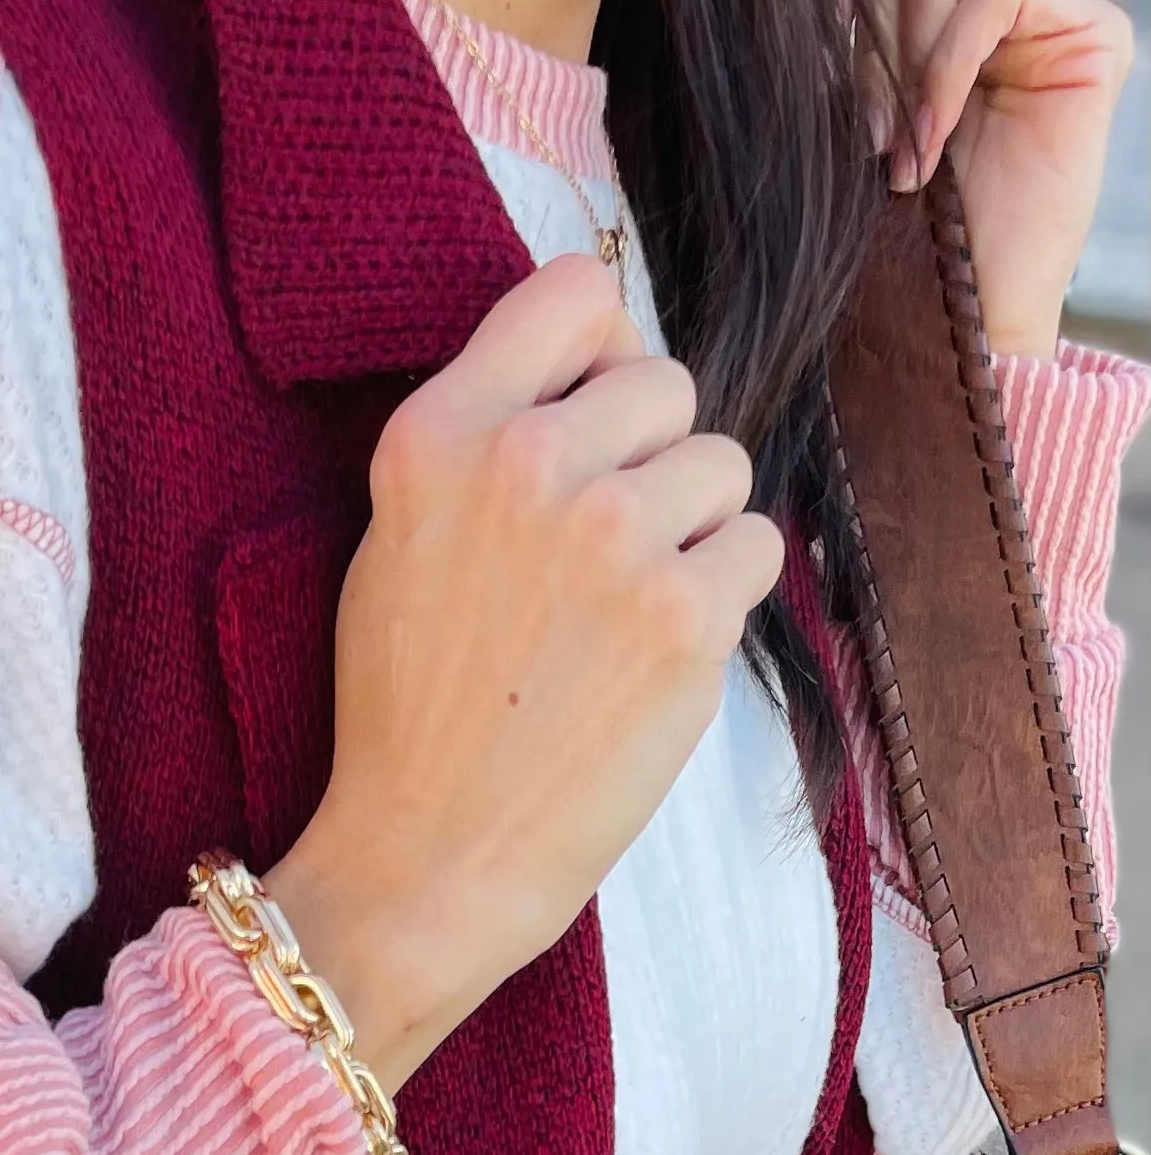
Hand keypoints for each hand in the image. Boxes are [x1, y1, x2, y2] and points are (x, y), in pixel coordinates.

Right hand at [265, 256, 783, 1094]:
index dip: (598, 359)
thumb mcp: (397, 541)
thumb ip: (481, 441)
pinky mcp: (684, 615)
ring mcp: (612, 535)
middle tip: (597, 561)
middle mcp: (526, 464)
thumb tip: (598, 372)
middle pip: (667, 383)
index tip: (587, 422)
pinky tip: (653, 660)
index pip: (576, 296)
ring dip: (694, 533)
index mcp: (438, 434)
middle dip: (650, 460)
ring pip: (724, 466)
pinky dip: (722, 603)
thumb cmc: (409, 714)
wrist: (427, 859)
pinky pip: (758, 550)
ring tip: (621, 618)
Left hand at [855, 0, 1135, 356]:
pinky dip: (949, 63)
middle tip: (875, 139)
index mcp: (931, 17)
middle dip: (870, 43)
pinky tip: (936, 133)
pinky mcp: (1091, 29)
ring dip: (904, 68)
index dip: (841, 16)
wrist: (963, 311)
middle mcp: (989, 4)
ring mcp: (1045, 11)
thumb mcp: (862, 123)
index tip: (846, 122)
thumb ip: (852, 46)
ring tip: (907, 155)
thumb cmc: (910, 235)